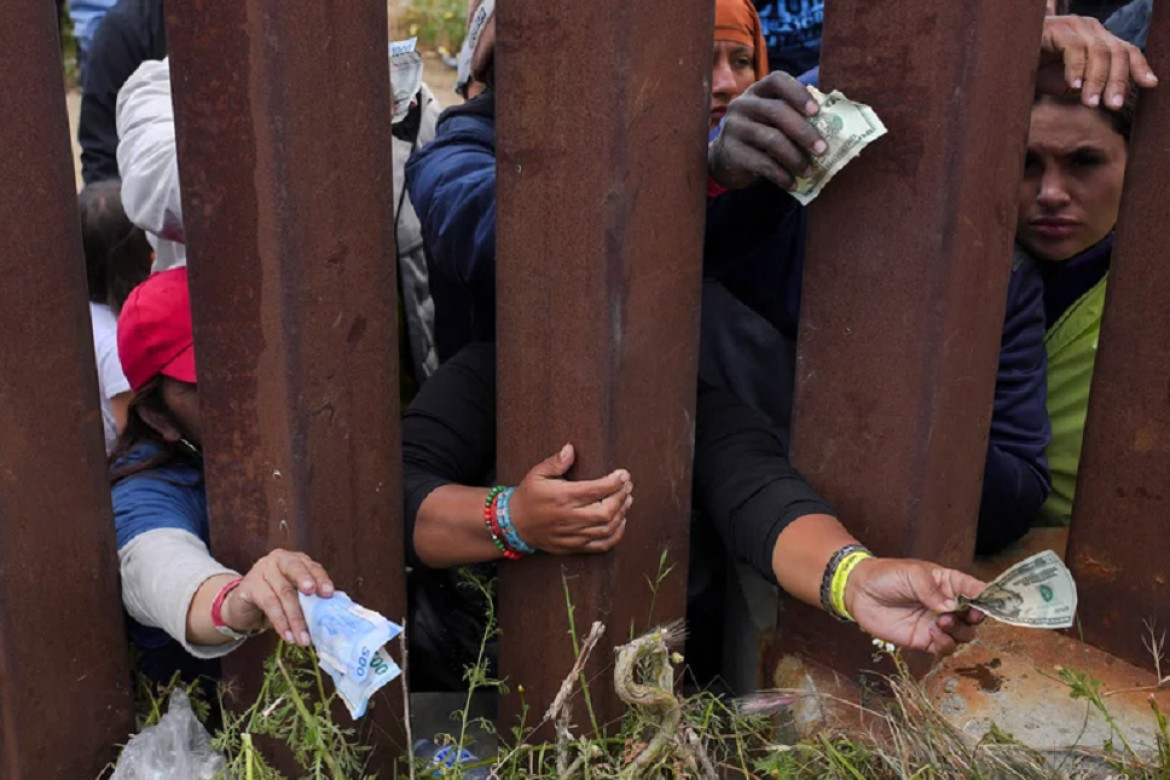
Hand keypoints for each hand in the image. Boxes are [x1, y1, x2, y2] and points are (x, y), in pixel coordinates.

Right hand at [223, 549, 334, 645]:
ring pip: (283, 592)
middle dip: (307, 583)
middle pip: (294, 569)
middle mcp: (277, 560)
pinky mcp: (248, 586)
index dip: (321, 578)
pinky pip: (268, 604)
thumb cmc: (275, 600)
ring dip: (296, 618)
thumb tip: (332, 611)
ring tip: (303, 638)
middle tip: (317, 598)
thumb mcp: (295, 596)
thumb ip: (311, 597)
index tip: (329, 593)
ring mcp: (261, 570)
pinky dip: (280, 622)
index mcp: (294, 559)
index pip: (311, 566)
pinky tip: (287, 635)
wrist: (243, 607)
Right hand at [508, 444, 632, 554]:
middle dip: (621, 497)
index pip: (596, 490)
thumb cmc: (528, 496)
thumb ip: (555, 462)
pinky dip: (616, 535)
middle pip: (606, 511)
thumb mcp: (537, 474)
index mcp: (563, 497)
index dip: (615, 482)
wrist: (515, 524)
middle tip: (628, 486)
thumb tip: (571, 448)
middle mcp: (570, 517)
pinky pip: (601, 545)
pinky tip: (621, 522)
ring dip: (622, 514)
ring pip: (606, 528)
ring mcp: (573, 535)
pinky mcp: (574, 547)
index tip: (624, 474)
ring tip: (627, 500)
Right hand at [708, 71, 827, 190]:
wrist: (724, 160)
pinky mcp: (732, 152)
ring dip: (795, 158)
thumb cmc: (758, 137)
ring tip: (808, 171)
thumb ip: (792, 116)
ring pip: (772, 139)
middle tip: (823, 150)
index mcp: (757, 92)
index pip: (777, 80)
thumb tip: (832, 126)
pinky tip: (792, 183)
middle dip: (804, 131)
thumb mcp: (770, 121)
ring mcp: (734, 128)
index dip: (798, 93)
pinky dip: (781, 176)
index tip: (816, 111)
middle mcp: (742, 105)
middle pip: (777, 111)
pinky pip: (762, 164)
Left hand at [844, 558, 985, 654]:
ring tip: (941, 621)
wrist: (859, 592)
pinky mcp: (924, 640)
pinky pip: (945, 648)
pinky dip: (945, 644)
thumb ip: (932, 590)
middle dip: (974, 618)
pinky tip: (933, 633)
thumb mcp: (912, 574)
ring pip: (963, 635)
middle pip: (974, 617)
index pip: (975, 590)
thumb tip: (951, 607)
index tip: (991, 603)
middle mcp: (947, 605)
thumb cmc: (886, 576)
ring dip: (959, 631)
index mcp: (948, 583)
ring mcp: (937, 623)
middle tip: (964, 615)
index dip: (988, 597)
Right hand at [1039, 15, 1157, 109]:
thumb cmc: (1035, 73)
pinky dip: (1076, 70)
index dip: (1139, 67)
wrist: (1004, 61)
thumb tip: (1107, 100)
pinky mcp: (1058, 28)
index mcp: (1097, 39)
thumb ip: (1088, 86)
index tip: (1150, 84)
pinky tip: (1072, 88)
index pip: (1126, 50)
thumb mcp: (1068, 83)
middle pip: (1116, 52)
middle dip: (1117, 81)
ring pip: (1099, 52)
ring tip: (1091, 103)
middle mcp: (1090, 28)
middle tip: (1112, 105)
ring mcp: (1075, 25)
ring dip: (1096, 81)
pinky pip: (1075, 49)